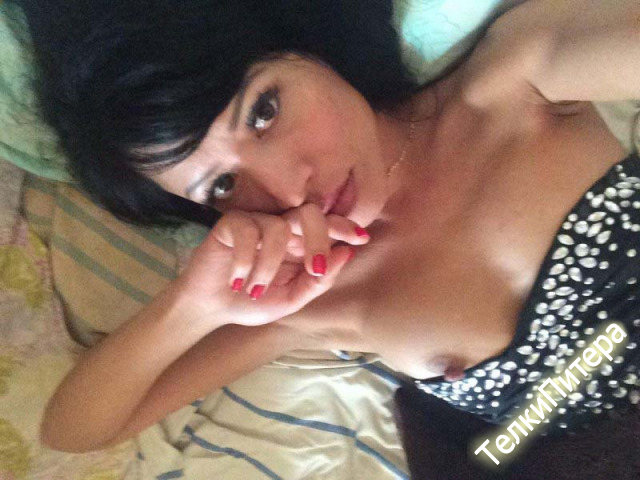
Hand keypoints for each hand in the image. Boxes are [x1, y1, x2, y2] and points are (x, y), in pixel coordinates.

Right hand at [177, 204, 369, 327]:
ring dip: (270, 265)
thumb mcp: (293, 299)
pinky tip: (237, 278)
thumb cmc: (254, 302)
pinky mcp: (230, 224)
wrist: (213, 309)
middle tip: (314, 270)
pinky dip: (245, 260)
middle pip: (309, 213)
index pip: (325, 223)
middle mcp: (281, 227)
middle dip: (318, 239)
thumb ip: (318, 280)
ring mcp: (255, 222)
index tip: (360, 238)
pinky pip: (247, 232)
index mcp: (299, 242)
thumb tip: (346, 254)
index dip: (344, 226)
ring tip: (256, 288)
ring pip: (278, 227)